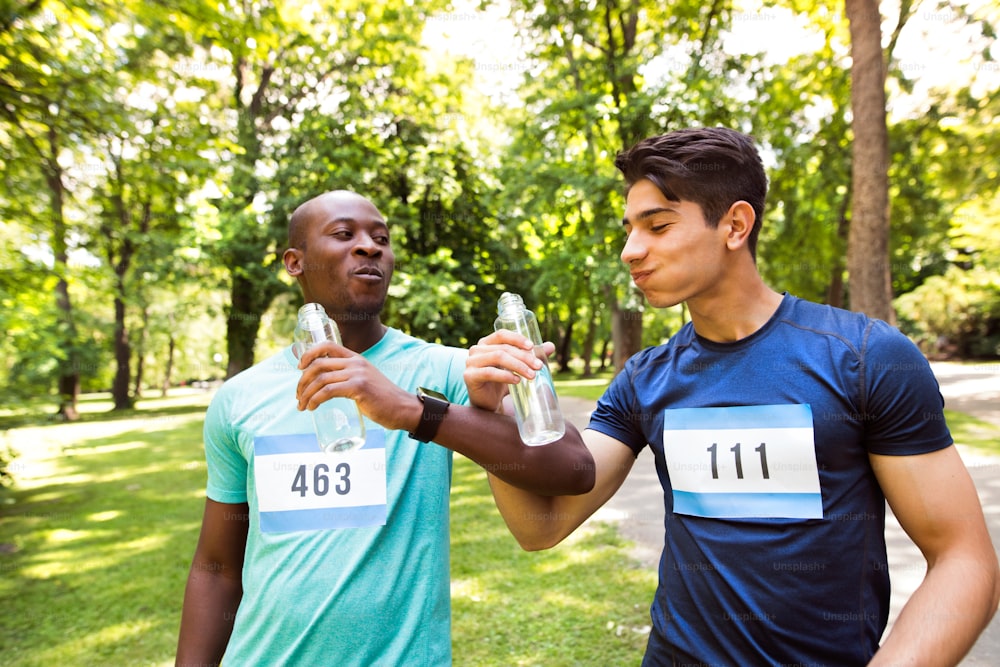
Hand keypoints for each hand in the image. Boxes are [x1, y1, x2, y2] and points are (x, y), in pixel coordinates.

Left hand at [295, 341, 415, 431]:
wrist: (402, 408)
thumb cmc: (383, 399)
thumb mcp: (365, 381)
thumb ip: (350, 378)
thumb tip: (328, 386)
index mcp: (356, 358)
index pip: (327, 345)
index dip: (309, 354)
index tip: (299, 367)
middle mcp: (355, 362)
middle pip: (318, 364)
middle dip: (302, 380)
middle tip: (298, 395)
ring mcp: (357, 374)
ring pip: (320, 379)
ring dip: (306, 393)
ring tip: (302, 405)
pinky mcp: (358, 387)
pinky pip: (328, 391)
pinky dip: (315, 399)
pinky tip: (312, 407)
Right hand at [464, 329, 554, 411]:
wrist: (488, 403)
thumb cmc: (501, 382)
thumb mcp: (517, 367)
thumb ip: (531, 356)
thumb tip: (551, 346)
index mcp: (486, 343)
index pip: (502, 334)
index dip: (517, 339)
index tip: (532, 346)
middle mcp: (476, 350)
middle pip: (503, 348)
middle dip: (524, 357)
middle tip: (538, 366)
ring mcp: (471, 362)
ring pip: (498, 357)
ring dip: (518, 365)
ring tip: (531, 375)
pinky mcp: (469, 376)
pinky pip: (489, 372)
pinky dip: (505, 376)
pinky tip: (517, 381)